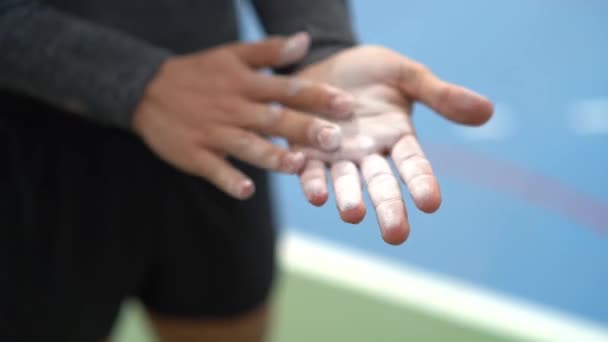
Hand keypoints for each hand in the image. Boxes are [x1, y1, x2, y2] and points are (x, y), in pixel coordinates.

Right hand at [132, 33, 355, 198]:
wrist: (146, 89)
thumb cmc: (199, 73)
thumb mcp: (231, 55)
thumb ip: (269, 50)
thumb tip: (305, 40)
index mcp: (246, 85)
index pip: (288, 89)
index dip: (319, 96)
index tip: (348, 104)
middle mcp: (234, 108)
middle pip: (274, 119)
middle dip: (305, 130)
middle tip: (335, 140)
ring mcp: (214, 132)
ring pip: (247, 146)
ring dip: (271, 156)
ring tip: (295, 165)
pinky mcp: (195, 154)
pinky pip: (214, 169)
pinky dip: (229, 179)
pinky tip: (247, 190)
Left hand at [296, 46, 493, 244]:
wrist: (326, 61)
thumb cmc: (371, 72)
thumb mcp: (406, 75)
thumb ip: (440, 95)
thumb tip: (488, 111)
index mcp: (397, 137)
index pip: (414, 165)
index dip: (422, 183)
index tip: (431, 203)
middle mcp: (368, 153)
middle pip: (381, 184)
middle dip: (388, 209)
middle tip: (396, 234)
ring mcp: (336, 155)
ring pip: (344, 182)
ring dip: (348, 199)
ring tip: (353, 214)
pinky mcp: (305, 150)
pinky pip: (308, 170)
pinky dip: (311, 182)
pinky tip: (316, 194)